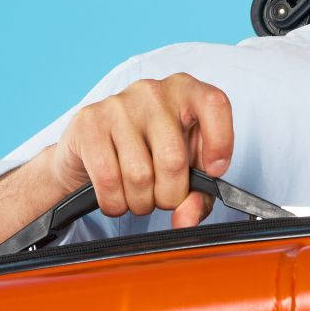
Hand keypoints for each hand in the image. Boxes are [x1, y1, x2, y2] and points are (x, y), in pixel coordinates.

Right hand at [46, 73, 233, 226]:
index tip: (212, 170)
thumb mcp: (187, 173)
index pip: (216, 103)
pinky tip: (116, 197)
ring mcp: (119, 103)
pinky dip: (114, 202)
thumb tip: (186, 218)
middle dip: (169, 195)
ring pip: (139, 175)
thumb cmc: (152, 155)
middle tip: (163, 197)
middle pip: (173, 159)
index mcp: (188, 92)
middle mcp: (154, 91)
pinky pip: (108, 179)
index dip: (220, 142)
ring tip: (139, 196)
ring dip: (141, 202)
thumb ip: (198, 197)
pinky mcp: (89, 121)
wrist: (95, 150)